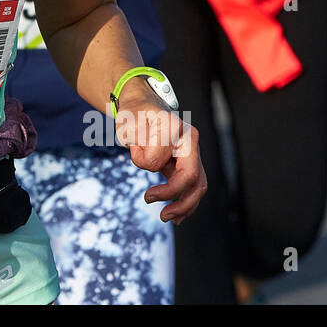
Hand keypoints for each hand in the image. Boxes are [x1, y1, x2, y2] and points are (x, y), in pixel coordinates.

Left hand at [113, 82, 205, 224]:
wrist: (143, 108)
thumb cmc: (135, 114)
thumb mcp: (128, 122)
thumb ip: (136, 139)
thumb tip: (149, 161)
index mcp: (175, 127)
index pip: (159, 158)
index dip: (143, 161)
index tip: (133, 151)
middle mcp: (190, 140)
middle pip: (192, 177)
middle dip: (176, 198)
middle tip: (160, 214)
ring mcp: (192, 153)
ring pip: (198, 185)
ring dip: (185, 206)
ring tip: (167, 218)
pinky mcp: (189, 163)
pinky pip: (194, 186)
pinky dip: (187, 203)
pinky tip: (177, 216)